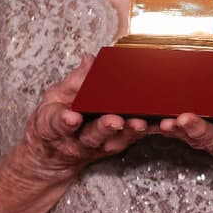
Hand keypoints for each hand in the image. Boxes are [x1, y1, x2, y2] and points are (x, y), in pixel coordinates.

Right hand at [0, 55, 148, 212]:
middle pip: (92, 135)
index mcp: (57, 127)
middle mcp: (78, 140)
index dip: (65, 122)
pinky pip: (131, 139)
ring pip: (114, 141)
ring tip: (138, 123)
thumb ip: (73, 81)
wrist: (57, 152)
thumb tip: (88, 59)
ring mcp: (99, 145)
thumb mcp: (56, 97)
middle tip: (114, 121)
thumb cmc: (57, 119)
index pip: (59, 125)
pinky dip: (143, 133)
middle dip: (104, 128)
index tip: (71, 118)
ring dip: (127, 132)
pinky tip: (155, 125)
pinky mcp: (117, 144)